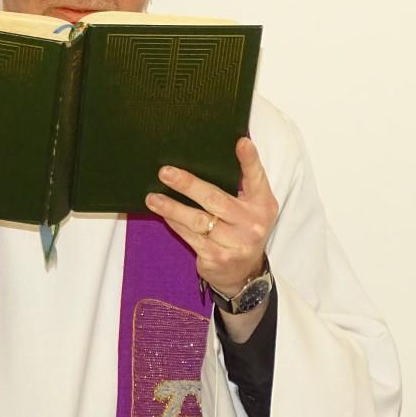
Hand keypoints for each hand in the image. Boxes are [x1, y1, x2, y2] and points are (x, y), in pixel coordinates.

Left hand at [145, 137, 277, 297]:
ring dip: (172, 207)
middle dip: (188, 184)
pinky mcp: (218, 258)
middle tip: (165, 172)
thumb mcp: (251, 208)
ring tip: (153, 197)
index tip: (241, 142)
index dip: (250, 159)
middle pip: (215, 199)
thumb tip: (207, 156)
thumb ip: (239, 185)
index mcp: (262, 203)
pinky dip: (175, 224)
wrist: (245, 274)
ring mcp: (236, 243)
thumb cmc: (242, 229)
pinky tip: (163, 214)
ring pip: (198, 220)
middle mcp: (252, 223)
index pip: (256, 177)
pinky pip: (190, 236)